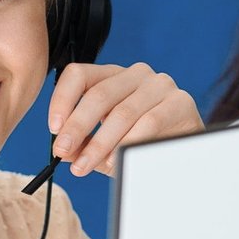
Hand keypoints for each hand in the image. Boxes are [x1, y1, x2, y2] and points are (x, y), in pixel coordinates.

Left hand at [47, 63, 202, 176]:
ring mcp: (160, 85)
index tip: (53, 128)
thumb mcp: (106, 141)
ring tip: (86, 165)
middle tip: (62, 151)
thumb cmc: (142, 140)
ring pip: (122, 112)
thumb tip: (63, 151)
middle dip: (77, 127)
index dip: (62, 99)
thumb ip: (84, 144)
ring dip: (100, 143)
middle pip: (99, 95)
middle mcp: (136, 74)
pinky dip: (128, 144)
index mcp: (113, 75)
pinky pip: (148, 123)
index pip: (79, 74)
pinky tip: (116, 161)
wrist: (185, 149)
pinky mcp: (180, 102)